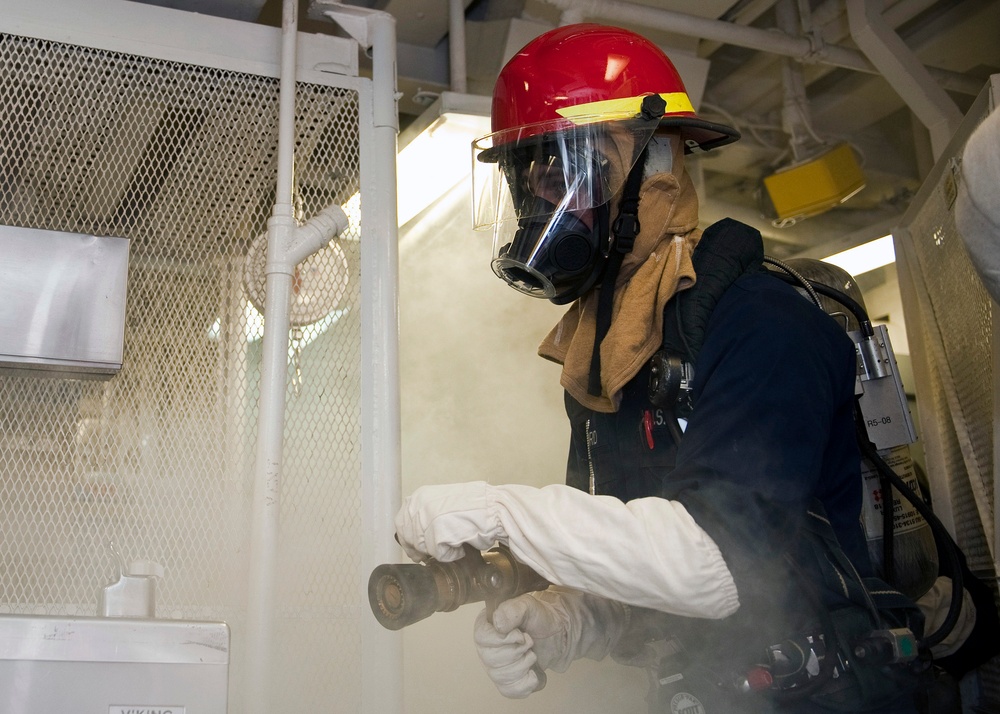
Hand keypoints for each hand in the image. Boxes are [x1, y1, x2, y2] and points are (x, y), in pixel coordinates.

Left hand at [394, 482, 500, 561]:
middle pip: (410, 538)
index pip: (401, 524)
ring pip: (424, 548)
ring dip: (439, 551)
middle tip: (437, 552)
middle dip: (422, 548)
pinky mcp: (437, 535)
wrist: (495, 508)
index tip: (415, 551)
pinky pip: (439, 555)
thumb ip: (427, 513)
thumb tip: (415, 534)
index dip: (408, 540)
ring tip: (456, 542)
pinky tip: (462, 545)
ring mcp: (427, 520)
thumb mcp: (444, 501)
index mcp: (419, 496)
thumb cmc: (475, 507)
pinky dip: (451, 555)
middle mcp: (419, 506)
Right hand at [473, 588, 627, 697]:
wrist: (556, 635)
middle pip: (490, 659)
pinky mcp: (506, 682)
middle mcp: (485, 647)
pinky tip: (533, 672)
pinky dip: (525, 683)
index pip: (481, 637)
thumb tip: (498, 626)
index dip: (503, 639)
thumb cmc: (539, 618)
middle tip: (530, 642)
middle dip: (517, 652)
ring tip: (532, 654)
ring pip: (500, 676)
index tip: (521, 635)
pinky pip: (509, 690)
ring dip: (523, 665)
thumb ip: (512, 610)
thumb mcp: (528, 605)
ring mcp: (494, 666)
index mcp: (486, 625)